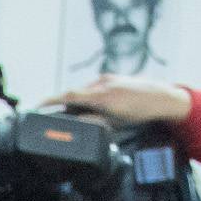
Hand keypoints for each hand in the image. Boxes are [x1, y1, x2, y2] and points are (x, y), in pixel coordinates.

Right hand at [48, 77, 191, 128]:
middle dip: (65, 104)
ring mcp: (107, 78)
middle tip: (54, 114)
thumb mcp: (117, 121)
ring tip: (84, 114)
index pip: (69, 96)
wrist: (162, 97)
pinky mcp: (112, 77)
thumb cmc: (142, 111)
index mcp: (102, 95)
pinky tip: (100, 106)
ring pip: (86, 91)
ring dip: (81, 102)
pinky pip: (95, 87)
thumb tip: (77, 122)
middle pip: (75, 94)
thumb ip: (95, 120)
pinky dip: (92, 97)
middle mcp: (102, 83)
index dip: (51, 100)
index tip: (38, 105)